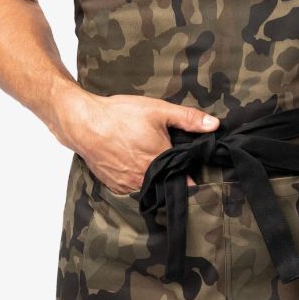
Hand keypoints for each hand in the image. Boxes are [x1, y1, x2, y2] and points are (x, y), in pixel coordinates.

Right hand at [60, 91, 218, 193]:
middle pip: (166, 185)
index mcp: (160, 161)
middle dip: (172, 178)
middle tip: (173, 166)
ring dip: (153, 181)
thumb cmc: (120, 115)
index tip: (194, 171)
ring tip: (153, 166)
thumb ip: (188, 119)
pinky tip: (133, 167)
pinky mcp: (114, 186)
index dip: (191, 176)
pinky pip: (132, 189)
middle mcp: (145, 178)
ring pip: (149, 189)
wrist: (84, 123)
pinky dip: (136, 181)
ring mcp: (128, 185)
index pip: (185, 182)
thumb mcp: (158, 110)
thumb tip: (215, 125)